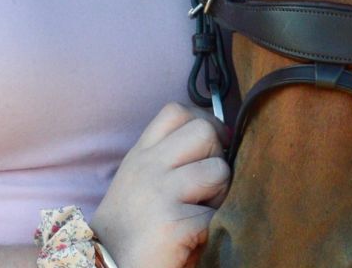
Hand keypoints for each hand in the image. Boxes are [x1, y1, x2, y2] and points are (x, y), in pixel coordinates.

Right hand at [92, 102, 230, 267]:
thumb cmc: (131, 229)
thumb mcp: (139, 181)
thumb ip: (168, 157)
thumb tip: (220, 137)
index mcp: (140, 154)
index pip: (177, 112)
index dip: (204, 121)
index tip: (212, 145)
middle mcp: (148, 166)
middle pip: (204, 131)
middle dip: (217, 157)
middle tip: (207, 186)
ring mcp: (160, 192)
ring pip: (218, 170)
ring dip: (220, 195)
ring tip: (199, 213)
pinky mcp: (174, 222)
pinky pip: (215, 214)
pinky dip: (211, 229)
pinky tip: (190, 238)